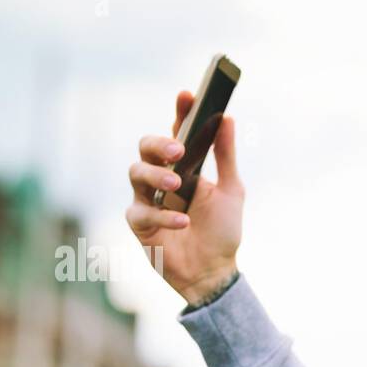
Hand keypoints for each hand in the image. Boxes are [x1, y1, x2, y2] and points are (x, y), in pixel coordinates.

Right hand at [125, 90, 243, 303]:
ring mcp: (147, 200)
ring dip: (156, 175)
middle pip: (145, 148)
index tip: (187, 94)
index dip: (179, 112)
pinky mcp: (140, 225)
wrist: (215, 272)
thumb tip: (227, 118)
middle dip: (159, 143)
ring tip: (177, 184)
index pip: (177, 132)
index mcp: (184, 166)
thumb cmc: (222, 231)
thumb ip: (226, 157)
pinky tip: (183, 221)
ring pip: (135, 173)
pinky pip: (141, 212)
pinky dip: (163, 216)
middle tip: (178, 149)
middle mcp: (161, 178)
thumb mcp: (231, 191)